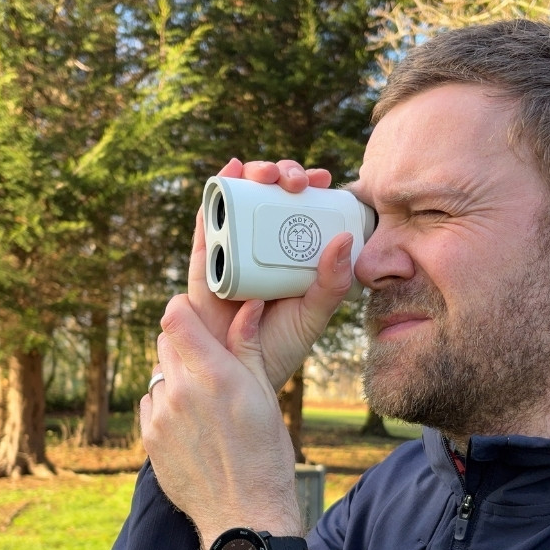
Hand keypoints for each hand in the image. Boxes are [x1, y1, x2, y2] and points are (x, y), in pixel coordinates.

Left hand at [142, 299, 302, 549]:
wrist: (244, 516)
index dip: (182, 307)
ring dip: (176, 375)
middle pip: (164, 340)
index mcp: (214, 375)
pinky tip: (191, 423)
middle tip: (207, 358)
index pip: (175, 317)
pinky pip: (150, 403)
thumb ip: (248, 347)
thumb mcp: (264, 396)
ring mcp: (161, 416)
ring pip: (158, 373)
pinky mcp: (149, 439)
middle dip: (184, 342)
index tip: (194, 312)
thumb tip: (249, 305)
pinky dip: (166, 403)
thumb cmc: (265, 456)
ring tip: (204, 400)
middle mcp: (181, 391)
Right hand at [189, 158, 354, 389]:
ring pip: (239, 203)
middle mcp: (260, 248)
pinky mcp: (205, 264)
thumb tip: (344, 240)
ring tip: (266, 172)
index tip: (326, 181)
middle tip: (298, 181)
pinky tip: (227, 173)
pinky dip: (214, 197)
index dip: (312, 188)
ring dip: (252, 176)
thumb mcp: (313, 315)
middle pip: (269, 199)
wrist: (240, 377)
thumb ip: (331, 283)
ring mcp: (232, 252)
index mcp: (290, 255)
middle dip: (283, 177)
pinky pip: (206, 226)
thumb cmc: (279, 347)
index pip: (302, 210)